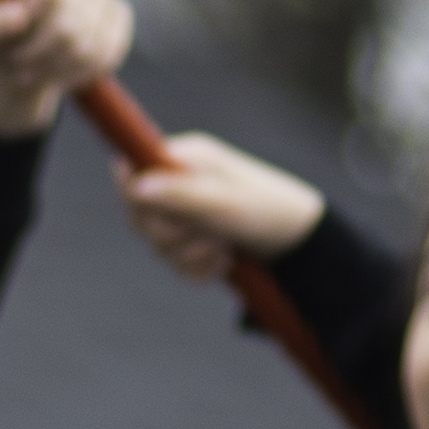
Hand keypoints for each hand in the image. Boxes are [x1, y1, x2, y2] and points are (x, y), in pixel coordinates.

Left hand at [0, 0, 131, 135]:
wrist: (13, 44)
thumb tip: (20, 16)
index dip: (35, 30)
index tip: (10, 49)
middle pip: (72, 26)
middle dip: (40, 59)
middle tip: (16, 70)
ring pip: (90, 47)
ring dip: (56, 72)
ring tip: (30, 74)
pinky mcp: (118, 16)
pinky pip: (109, 54)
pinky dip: (80, 75)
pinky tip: (57, 77)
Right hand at [121, 137, 325, 279]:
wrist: (297, 239)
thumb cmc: (266, 210)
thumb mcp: (223, 203)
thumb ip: (178, 195)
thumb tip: (135, 185)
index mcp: (185, 160)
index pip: (132, 169)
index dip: (134, 196)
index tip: (157, 214)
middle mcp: (178, 183)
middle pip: (138, 215)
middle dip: (170, 236)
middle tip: (205, 235)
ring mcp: (181, 212)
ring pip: (155, 244)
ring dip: (188, 256)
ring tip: (222, 250)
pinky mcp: (187, 239)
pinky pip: (172, 262)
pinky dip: (195, 269)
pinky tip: (222, 261)